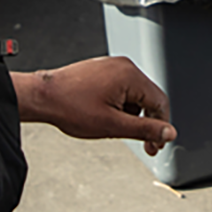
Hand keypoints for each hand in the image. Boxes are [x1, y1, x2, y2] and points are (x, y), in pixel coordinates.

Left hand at [12, 57, 175, 154]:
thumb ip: (145, 129)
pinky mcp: (103, 70)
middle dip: (145, 122)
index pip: (160, 102)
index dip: (160, 127)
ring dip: (130, 115)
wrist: (42, 96)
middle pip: (148, 98)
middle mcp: (124, 66)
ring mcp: (112, 66)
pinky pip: (121, 89)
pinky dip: (119, 106)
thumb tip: (169, 133)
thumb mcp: (112, 125)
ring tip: (111, 127)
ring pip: (134, 95)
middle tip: (143, 145)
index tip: (156, 145)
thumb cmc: (70, 107)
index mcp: (130, 75)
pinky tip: (105, 116)